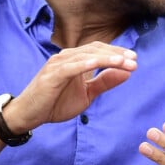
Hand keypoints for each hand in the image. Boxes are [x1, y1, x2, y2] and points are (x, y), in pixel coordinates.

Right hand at [8, 42, 136, 131]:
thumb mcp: (87, 94)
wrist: (29, 115)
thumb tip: (126, 72)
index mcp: (75, 60)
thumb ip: (105, 82)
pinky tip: (101, 63)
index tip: (134, 59)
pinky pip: (72, 66)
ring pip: (87, 55)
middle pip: (96, 49)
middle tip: (134, 60)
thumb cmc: (56, 103)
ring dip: (108, 58)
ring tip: (125, 63)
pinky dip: (87, 63)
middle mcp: (67, 57)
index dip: (117, 53)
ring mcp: (59, 64)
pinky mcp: (52, 74)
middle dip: (117, 54)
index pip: (99, 50)